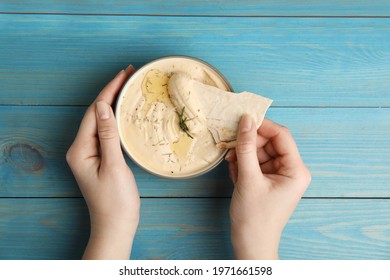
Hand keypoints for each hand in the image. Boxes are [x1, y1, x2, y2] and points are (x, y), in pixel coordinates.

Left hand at [66, 66, 139, 258]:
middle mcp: (81, 148)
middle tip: (128, 74)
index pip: (94, 111)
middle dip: (111, 92)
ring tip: (127, 87)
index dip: (109, 91)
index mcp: (80, 149)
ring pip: (101, 121)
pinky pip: (106, 131)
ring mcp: (89, 153)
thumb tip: (102, 106)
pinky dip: (115, 118)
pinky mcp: (99, 158)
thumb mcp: (113, 166)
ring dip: (113, 102)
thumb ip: (107, 135)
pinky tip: (124, 111)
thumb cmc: (116, 201)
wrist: (116, 225)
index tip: (124, 74)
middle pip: (95, 113)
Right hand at [225, 115, 310, 258]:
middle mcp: (291, 170)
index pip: (281, 136)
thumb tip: (246, 120)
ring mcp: (279, 175)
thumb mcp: (248, 179)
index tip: (242, 119)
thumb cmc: (254, 217)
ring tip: (231, 163)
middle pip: (269, 142)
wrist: (250, 244)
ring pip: (259, 152)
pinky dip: (243, 164)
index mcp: (296, 170)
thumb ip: (246, 147)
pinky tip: (235, 173)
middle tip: (231, 145)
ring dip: (243, 154)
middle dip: (249, 143)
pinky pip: (255, 163)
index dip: (262, 125)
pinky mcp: (267, 180)